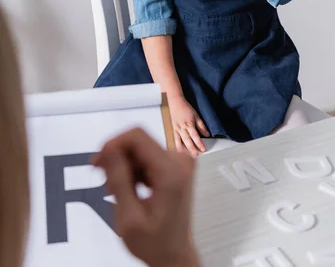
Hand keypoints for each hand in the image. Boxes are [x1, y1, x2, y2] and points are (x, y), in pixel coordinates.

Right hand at [93, 128, 200, 266]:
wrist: (174, 256)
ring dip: (124, 166)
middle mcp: (180, 160)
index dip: (113, 144)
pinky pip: (148, 156)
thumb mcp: (128, 217)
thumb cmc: (154, 243)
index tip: (97, 162)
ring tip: (117, 191)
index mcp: (171, 171)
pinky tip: (129, 189)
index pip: (137, 136)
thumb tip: (109, 149)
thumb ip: (118, 180)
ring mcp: (180, 162)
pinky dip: (134, 170)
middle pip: (139, 142)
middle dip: (117, 158)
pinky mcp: (176, 165)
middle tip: (103, 181)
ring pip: (141, 149)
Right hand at [168, 95, 209, 156]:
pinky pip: (175, 140)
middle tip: (196, 155)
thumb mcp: (196, 116)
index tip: (203, 149)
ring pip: (180, 142)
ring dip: (184, 150)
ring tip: (188, 156)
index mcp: (189, 124)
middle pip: (187, 141)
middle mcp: (182, 128)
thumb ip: (201, 126)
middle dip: (192, 149)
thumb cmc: (186, 108)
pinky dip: (177, 146)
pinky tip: (180, 151)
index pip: (195, 136)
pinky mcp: (173, 130)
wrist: (176, 103)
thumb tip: (207, 134)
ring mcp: (177, 130)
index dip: (200, 144)